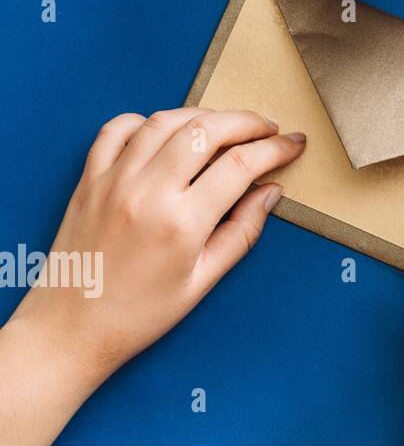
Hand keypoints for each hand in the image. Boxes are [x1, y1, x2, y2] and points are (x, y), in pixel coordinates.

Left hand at [0, 108, 305, 444]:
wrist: (68, 330)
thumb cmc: (138, 314)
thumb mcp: (202, 282)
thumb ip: (242, 232)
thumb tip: (271, 193)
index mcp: (181, 224)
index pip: (241, 165)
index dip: (275, 148)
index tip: (293, 143)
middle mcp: (147, 193)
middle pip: (207, 130)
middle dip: (246, 121)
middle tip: (267, 128)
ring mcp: (113, 182)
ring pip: (165, 121)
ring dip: (203, 115)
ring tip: (225, 125)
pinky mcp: (88, 180)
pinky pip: (117, 129)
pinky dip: (146, 120)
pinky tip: (166, 132)